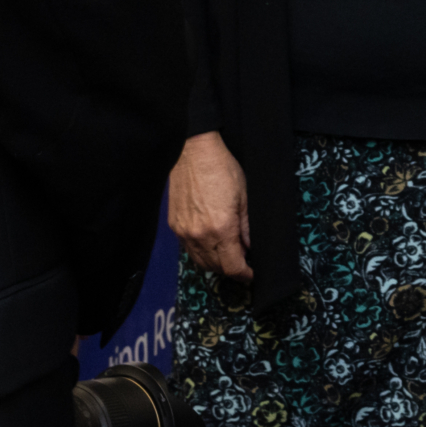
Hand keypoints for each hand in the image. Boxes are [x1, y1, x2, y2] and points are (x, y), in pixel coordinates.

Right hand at [169, 131, 252, 280]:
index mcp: (221, 229)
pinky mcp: (175, 226)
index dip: (244, 274)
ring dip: (215, 263)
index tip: (251, 273)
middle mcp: (200, 236)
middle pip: (216, 268)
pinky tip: (210, 243)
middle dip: (231, 269)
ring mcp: (184, 232)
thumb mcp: (244, 197)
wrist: (194, 152)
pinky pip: (188, 250)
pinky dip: (201, 253)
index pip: (232, 267)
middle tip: (242, 261)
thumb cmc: (222, 169)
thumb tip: (249, 248)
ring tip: (227, 254)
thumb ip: (246, 227)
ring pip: (200, 262)